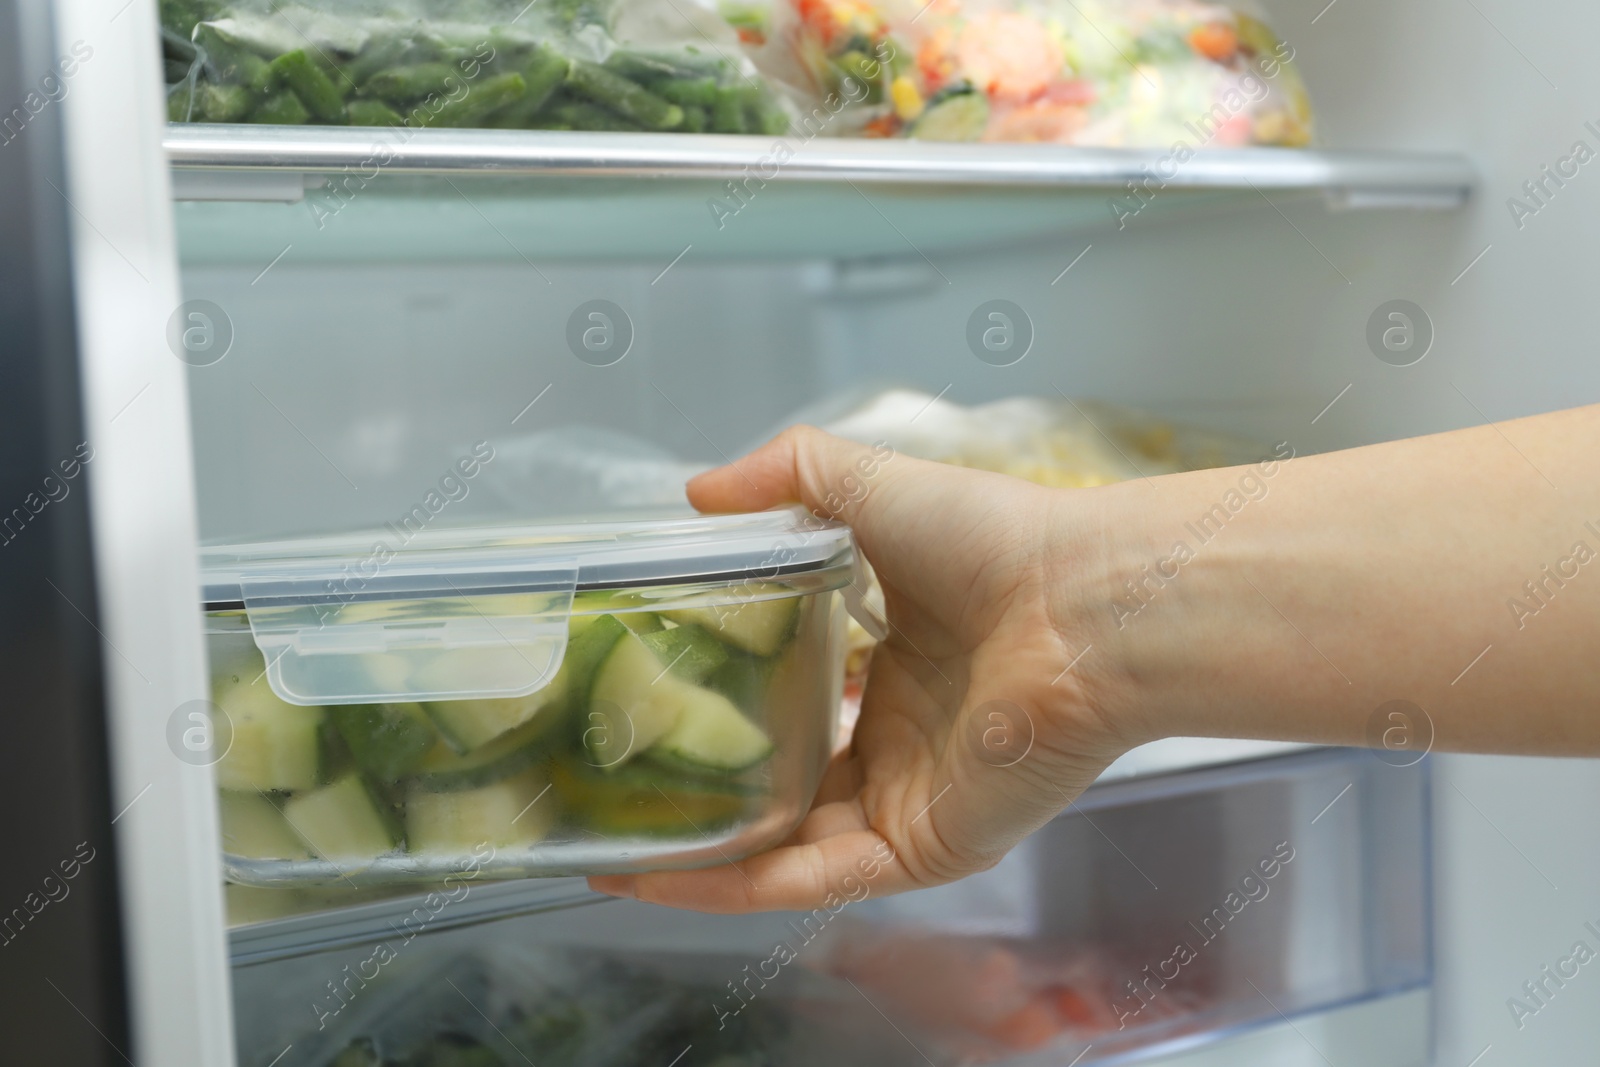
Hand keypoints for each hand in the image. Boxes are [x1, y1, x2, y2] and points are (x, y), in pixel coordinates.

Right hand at [587, 426, 1128, 911]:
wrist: (1082, 605)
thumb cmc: (993, 542)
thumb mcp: (869, 486)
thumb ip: (785, 478)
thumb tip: (697, 492)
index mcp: (898, 667)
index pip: (802, 705)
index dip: (730, 708)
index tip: (654, 703)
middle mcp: (901, 742)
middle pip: (786, 787)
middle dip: (707, 797)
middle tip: (618, 795)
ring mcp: (908, 801)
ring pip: (783, 848)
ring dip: (696, 858)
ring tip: (605, 858)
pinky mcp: (918, 847)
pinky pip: (808, 879)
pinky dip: (728, 884)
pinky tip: (649, 879)